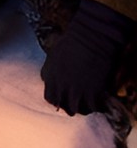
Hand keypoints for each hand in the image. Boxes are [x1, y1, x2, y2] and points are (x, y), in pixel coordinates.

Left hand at [41, 0, 133, 115]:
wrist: (91, 36)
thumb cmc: (73, 40)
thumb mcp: (53, 55)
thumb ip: (49, 70)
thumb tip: (47, 79)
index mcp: (50, 77)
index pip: (49, 98)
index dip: (58, 100)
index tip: (64, 98)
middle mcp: (60, 86)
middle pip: (62, 107)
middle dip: (69, 106)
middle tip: (78, 103)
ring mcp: (76, 90)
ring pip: (77, 110)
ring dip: (83, 108)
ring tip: (89, 104)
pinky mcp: (92, 92)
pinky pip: (93, 108)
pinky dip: (97, 107)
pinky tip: (100, 102)